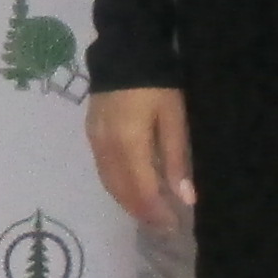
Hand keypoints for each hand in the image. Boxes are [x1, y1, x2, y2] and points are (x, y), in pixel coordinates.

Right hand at [87, 85, 193, 230]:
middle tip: (162, 226)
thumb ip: (177, 159)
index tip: (173, 226)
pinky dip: (117, 186)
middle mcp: (107, 149)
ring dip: (128, 202)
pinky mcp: (91, 134)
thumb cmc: (158, 84)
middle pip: (122, 192)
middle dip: (142, 212)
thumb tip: (185, 198)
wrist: (125, 51)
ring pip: (109, 184)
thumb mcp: (174, 119)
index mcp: (129, 146)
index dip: (156, 212)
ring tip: (148, 213)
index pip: (142, 191)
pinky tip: (130, 189)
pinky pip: (103, 170)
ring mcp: (95, 141)